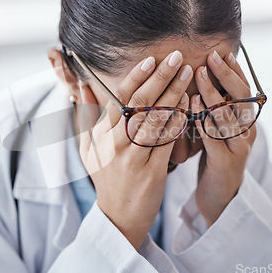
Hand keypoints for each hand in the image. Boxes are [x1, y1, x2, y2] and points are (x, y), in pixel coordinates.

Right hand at [77, 51, 192, 249]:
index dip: (137, 77)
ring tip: (188, 74)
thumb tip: (82, 86)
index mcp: (101, 134)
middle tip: (176, 57)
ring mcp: (135, 158)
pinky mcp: (153, 171)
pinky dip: (179, 120)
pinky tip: (189, 103)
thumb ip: (85, 116)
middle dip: (160, 77)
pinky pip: (168, 140)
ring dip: (174, 93)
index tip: (152, 59)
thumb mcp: (87, 148)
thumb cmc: (105, 177)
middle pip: (140, 104)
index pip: (120, 99)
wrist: (118, 215)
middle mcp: (116, 143)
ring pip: (156, 119)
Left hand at [190, 50, 256, 226]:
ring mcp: (239, 148)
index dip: (234, 71)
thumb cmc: (215, 157)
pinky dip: (202, 119)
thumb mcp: (217, 129)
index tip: (222, 52)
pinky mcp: (226, 163)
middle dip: (226, 76)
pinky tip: (191, 106)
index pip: (243, 91)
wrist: (220, 196)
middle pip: (240, 99)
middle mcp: (247, 132)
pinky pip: (214, 138)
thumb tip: (204, 79)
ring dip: (213, 93)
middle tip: (212, 57)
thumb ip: (215, 109)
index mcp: (245, 122)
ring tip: (199, 75)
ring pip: (228, 116)